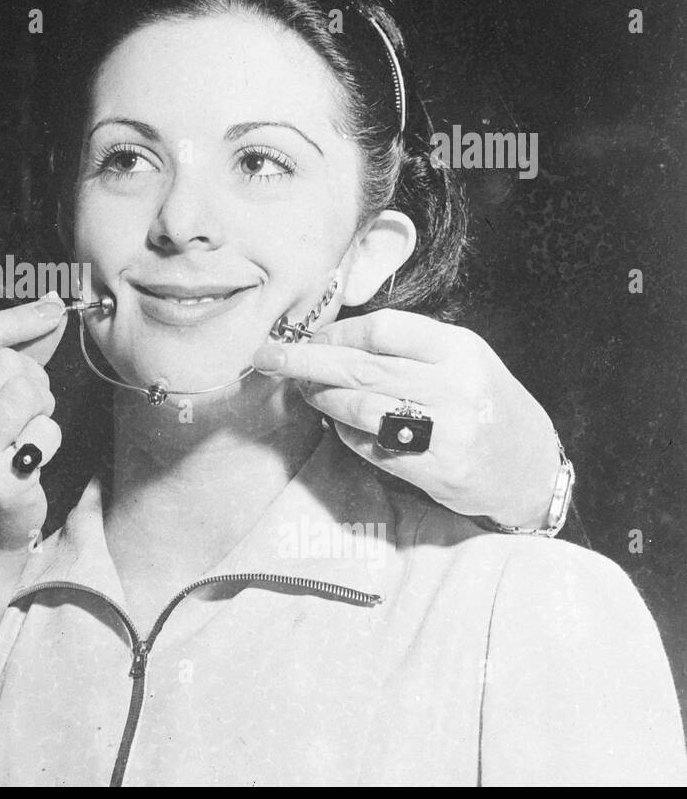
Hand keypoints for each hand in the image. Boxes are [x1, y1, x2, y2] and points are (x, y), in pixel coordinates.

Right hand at [0, 291, 68, 550]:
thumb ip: (13, 349)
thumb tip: (50, 303)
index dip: (16, 316)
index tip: (52, 308)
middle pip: (7, 362)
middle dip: (31, 379)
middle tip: (21, 410)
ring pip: (28, 392)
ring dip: (42, 409)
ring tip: (26, 431)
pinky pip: (46, 432)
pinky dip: (49, 440)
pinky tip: (30, 458)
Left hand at [251, 309, 559, 529]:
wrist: (530, 466)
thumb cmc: (484, 402)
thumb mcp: (461, 359)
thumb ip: (408, 347)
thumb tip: (333, 339)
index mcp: (458, 349)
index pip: (383, 330)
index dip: (337, 332)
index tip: (308, 335)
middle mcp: (453, 386)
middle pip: (362, 367)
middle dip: (306, 360)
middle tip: (267, 356)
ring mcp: (445, 430)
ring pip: (360, 407)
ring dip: (321, 397)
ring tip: (303, 389)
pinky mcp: (435, 469)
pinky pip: (372, 445)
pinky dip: (345, 432)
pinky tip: (336, 423)